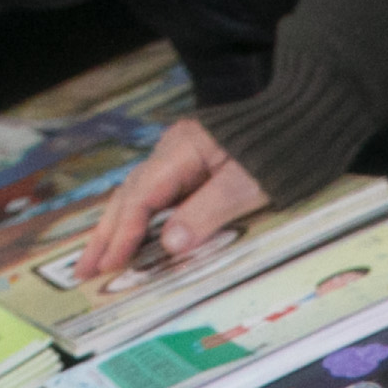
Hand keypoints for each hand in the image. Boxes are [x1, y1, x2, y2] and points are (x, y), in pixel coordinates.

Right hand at [74, 116, 269, 282]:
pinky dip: (139, 222)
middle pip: (130, 195)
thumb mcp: (247, 184)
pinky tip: (129, 241)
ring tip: (95, 261)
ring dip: (116, 230)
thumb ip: (206, 213)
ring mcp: (181, 158)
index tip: (111, 264)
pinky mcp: (192, 169)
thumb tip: (169, 245)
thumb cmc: (281, 149)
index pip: (142, 196)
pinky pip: (157, 198)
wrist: (304, 116)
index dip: (125, 233)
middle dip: (106, 235)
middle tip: (83, 271)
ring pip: (138, 197)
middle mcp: (173, 151)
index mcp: (182, 149)